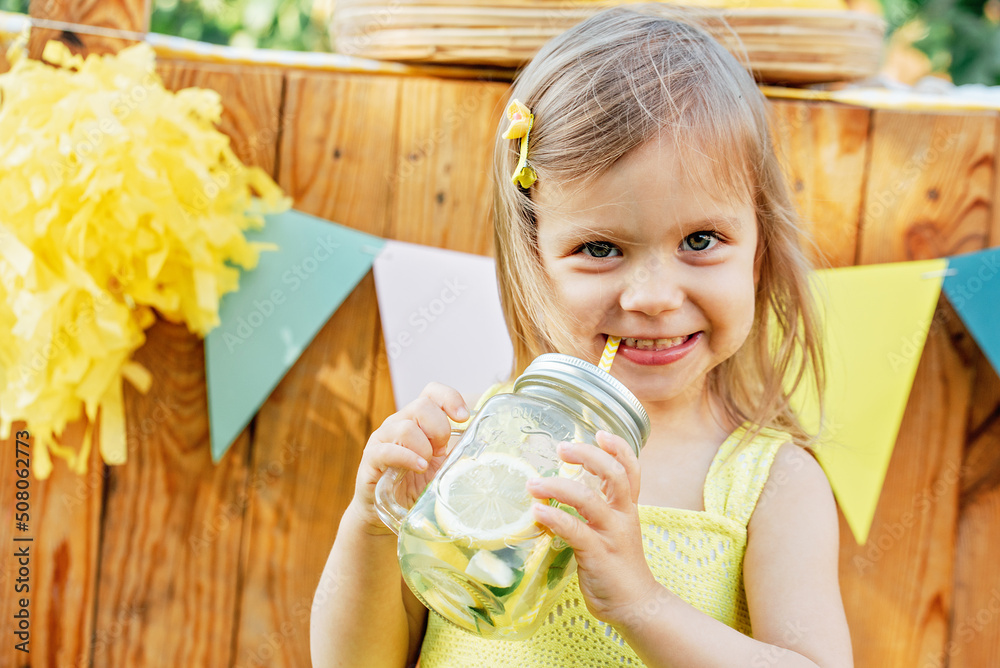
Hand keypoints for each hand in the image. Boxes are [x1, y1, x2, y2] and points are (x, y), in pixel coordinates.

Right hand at [351, 382, 468, 534]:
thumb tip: (483, 443)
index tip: (463, 417)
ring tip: (427, 465)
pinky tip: (420, 467)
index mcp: (418, 420)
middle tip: (441, 451)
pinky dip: (407, 458)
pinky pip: (387, 450)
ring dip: (424, 447)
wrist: (387, 513)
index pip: (432, 392)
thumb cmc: (418, 486)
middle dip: (439, 428)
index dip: (449, 398)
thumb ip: (457, 452)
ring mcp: (382, 439)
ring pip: (405, 427)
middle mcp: (398, 423)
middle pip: (422, 405)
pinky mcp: (371, 459)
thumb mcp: (443, 465)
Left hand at [527, 430, 658, 624]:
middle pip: (614, 474)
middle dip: (588, 456)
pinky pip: (574, 530)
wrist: (636, 606)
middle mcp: (623, 517)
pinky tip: (536, 511)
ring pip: (588, 499)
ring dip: (557, 487)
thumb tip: (564, 492)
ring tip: (533, 484)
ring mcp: (612, 535)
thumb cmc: (618, 568)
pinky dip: (554, 517)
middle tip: (562, 448)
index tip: (600, 433)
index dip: (619, 448)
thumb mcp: (613, 531)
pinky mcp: (598, 555)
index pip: (631, 470)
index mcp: (627, 509)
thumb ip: (596, 511)